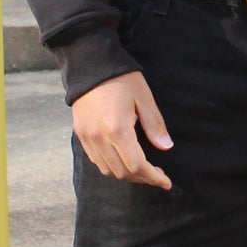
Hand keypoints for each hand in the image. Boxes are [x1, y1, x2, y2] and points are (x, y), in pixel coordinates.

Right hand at [72, 69, 174, 188]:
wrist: (89, 64)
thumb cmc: (120, 78)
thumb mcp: (144, 97)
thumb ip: (154, 125)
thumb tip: (165, 147)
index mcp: (117, 129)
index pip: (136, 166)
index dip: (153, 177)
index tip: (166, 182)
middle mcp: (99, 137)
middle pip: (122, 172)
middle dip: (142, 178)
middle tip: (157, 174)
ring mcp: (87, 137)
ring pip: (107, 170)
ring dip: (126, 174)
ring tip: (141, 168)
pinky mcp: (80, 134)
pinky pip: (96, 160)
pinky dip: (111, 166)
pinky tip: (123, 158)